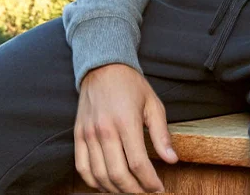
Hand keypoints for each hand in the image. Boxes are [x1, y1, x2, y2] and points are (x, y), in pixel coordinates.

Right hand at [74, 63, 175, 192]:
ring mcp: (88, 134)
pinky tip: (107, 185)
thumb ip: (161, 135)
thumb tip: (171, 160)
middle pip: (118, 174)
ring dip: (115, 190)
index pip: (138, 163)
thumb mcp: (153, 105)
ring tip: (129, 190)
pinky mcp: (78, 135)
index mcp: (125, 122)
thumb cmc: (131, 85)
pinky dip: (94, 182)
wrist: (102, 67)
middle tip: (145, 192)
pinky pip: (82, 168)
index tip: (158, 188)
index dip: (149, 181)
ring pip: (99, 175)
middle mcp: (104, 130)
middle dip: (134, 190)